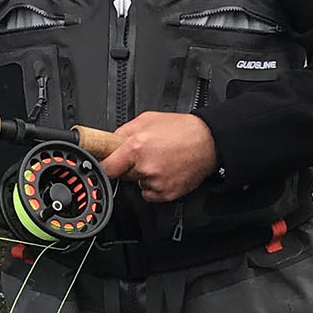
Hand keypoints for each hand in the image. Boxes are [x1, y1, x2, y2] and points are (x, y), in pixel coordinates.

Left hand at [98, 112, 217, 202]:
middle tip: (144, 154)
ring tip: (160, 160)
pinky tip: (165, 171)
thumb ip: (124, 131)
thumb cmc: (182, 130)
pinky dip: (154, 185)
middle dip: (129, 166)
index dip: (105, 164)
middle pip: (123, 175)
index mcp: (136, 147)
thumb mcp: (147, 118)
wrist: (209, 142)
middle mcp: (145, 167)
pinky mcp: (166, 193)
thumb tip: (110, 141)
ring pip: (137, 184)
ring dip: (143, 175)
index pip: (107, 166)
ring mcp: (156, 182)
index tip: (104, 164)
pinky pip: (150, 193)